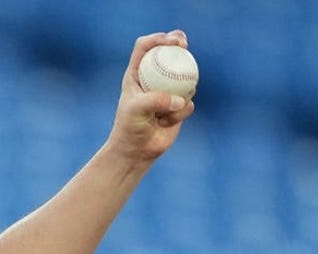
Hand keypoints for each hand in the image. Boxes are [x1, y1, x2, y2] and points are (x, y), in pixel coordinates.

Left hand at [107, 30, 195, 162]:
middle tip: (184, 45)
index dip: (157, 39)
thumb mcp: (137, 110)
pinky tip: (166, 123)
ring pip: (184, 80)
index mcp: (136, 75)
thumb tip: (179, 98)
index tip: (169, 40)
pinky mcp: (178, 106)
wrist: (136, 150)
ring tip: (163, 112)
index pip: (145, 48)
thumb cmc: (130, 128)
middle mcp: (152, 80)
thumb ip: (156, 100)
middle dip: (178, 45)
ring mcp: (167, 91)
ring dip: (179, 94)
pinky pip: (188, 103)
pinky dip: (180, 113)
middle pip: (168, 54)